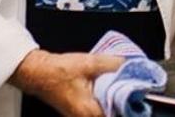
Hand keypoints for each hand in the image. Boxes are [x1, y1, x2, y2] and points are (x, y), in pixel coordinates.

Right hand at [9, 49, 123, 116]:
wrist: (37, 72)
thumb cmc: (57, 71)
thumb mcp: (89, 63)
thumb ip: (112, 64)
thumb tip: (128, 64)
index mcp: (89, 111)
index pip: (117, 115)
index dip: (128, 107)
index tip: (137, 96)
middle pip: (112, 114)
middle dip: (122, 104)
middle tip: (130, 90)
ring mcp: (79, 116)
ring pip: (104, 112)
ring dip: (113, 102)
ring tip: (119, 88)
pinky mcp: (77, 110)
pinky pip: (97, 109)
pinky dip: (104, 100)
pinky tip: (106, 89)